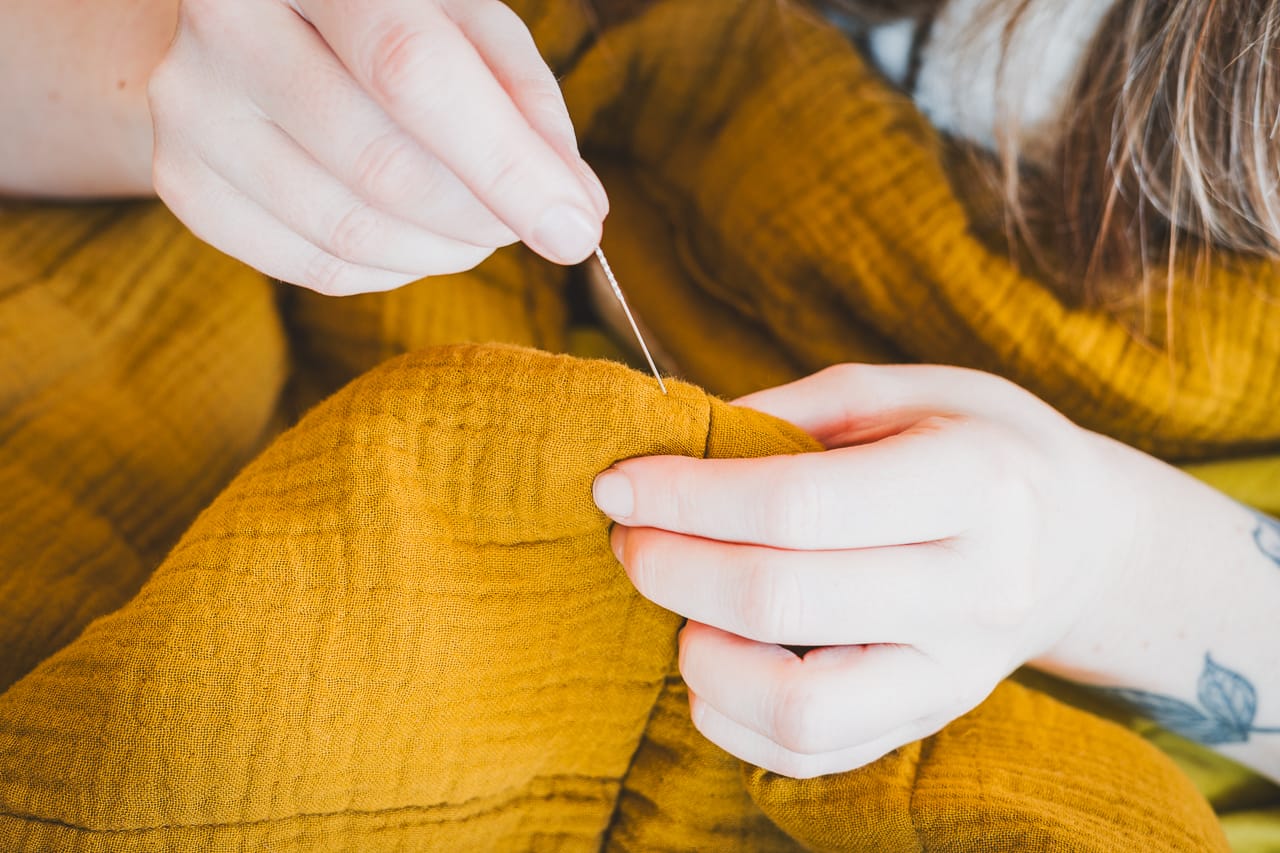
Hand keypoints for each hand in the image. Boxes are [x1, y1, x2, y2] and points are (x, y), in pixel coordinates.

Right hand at [148, 0, 607, 293]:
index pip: (412, 71)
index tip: (574, 227)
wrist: (255, 18)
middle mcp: (229, 23)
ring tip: (482, 228)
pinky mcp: (183, 181)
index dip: (503, 164)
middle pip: (380, 166)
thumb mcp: (463, 16)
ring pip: (347, 232)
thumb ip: (524, 99)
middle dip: (483, 218)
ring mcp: (189, 107)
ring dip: (446, 252)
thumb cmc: (384, 13)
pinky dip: (392, 270)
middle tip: (531, 221)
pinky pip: (311, 268)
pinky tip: (419, 239)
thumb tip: (577, 208)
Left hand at [593, 364, 1142, 777]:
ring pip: (799, 709)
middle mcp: (975, 590)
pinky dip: (734, 719)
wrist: (1080, 538)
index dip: (684, 497)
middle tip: (628, 536)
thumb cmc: (978, 444)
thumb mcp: (904, 390)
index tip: (616, 483)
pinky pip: (813, 754)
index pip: (795, 506)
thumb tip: (677, 445)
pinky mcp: (930, 720)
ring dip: (702, 656)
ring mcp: (956, 673)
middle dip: (671, 566)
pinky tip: (712, 658)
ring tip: (681, 606)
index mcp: (973, 482)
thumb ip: (792, 409)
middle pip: (781, 602)